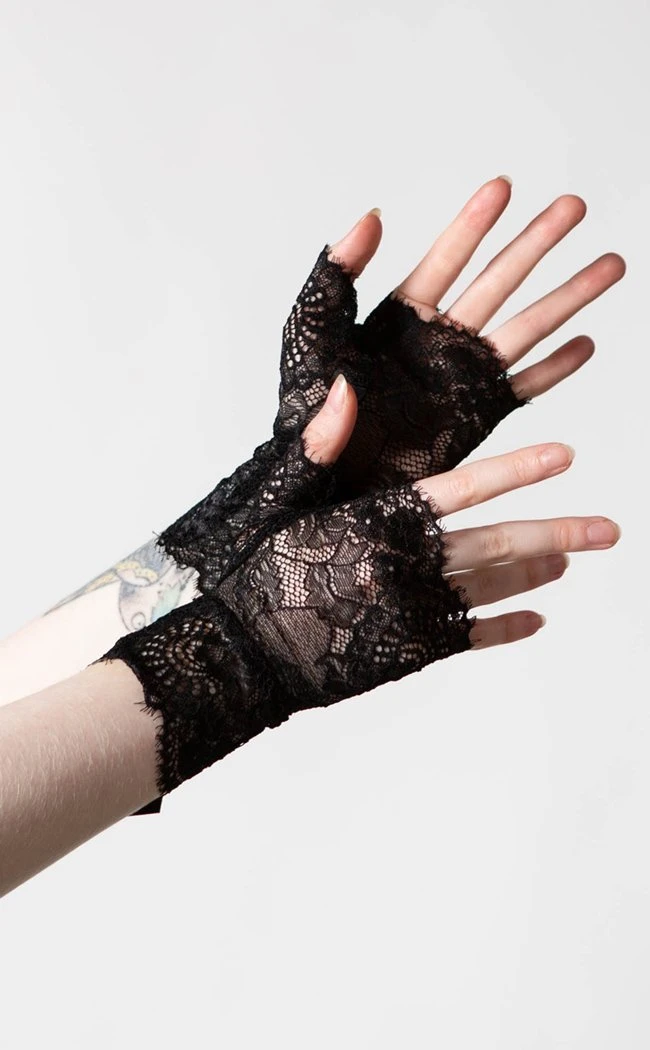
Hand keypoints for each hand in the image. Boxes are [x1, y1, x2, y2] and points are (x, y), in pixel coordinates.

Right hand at [98, 425, 619, 795]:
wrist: (235, 655)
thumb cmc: (254, 571)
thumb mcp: (276, 500)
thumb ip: (317, 447)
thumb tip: (346, 390)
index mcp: (375, 522)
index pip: (460, 490)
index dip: (514, 471)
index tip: (563, 456)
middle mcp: (403, 567)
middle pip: (496, 546)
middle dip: (557, 534)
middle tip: (608, 530)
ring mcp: (410, 613)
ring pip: (490, 589)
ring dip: (537, 573)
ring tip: (573, 560)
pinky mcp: (408, 651)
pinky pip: (470, 638)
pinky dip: (505, 627)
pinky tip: (537, 619)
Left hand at [304, 177, 623, 472]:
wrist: (326, 480)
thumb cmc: (306, 413)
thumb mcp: (311, 337)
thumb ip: (334, 278)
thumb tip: (370, 217)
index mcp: (397, 317)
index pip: (444, 259)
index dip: (474, 224)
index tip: (502, 186)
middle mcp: (438, 340)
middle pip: (499, 282)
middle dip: (538, 244)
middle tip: (574, 207)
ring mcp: (461, 377)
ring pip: (525, 328)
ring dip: (567, 296)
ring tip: (608, 264)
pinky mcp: (477, 415)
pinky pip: (525, 387)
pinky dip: (556, 368)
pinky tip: (584, 344)